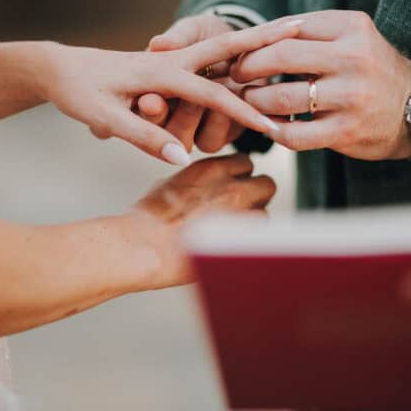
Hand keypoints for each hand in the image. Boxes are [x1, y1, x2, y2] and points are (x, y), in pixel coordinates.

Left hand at [41, 20, 298, 164]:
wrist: (57, 67)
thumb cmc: (78, 90)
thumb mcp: (104, 116)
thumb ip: (143, 135)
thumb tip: (181, 155)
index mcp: (162, 72)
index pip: (215, 93)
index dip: (245, 112)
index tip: (275, 126)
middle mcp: (172, 59)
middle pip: (228, 46)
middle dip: (264, 37)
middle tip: (299, 26)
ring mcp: (172, 58)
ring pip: (222, 47)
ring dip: (255, 38)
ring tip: (292, 28)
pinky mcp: (167, 63)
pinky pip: (208, 56)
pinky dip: (236, 48)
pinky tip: (256, 53)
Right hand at [130, 153, 276, 287]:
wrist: (144, 245)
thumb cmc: (147, 221)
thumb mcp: (169, 186)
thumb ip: (195, 184)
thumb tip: (200, 190)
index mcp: (211, 170)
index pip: (246, 163)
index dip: (242, 177)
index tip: (235, 187)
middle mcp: (230, 186)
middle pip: (265, 184)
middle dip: (257, 197)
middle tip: (242, 210)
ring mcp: (239, 213)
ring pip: (264, 213)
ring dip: (253, 223)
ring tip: (232, 234)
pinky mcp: (242, 238)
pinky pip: (258, 238)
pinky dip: (249, 243)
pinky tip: (231, 248)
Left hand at [232, 11, 410, 160]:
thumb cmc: (372, 71)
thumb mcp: (351, 39)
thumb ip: (309, 35)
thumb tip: (252, 38)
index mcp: (351, 28)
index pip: (289, 28)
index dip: (256, 40)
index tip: (239, 50)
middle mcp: (354, 58)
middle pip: (281, 57)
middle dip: (248, 66)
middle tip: (234, 73)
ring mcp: (351, 96)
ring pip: (282, 98)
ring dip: (256, 100)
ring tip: (249, 100)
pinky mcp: (347, 131)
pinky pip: (295, 135)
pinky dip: (275, 131)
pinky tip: (270, 126)